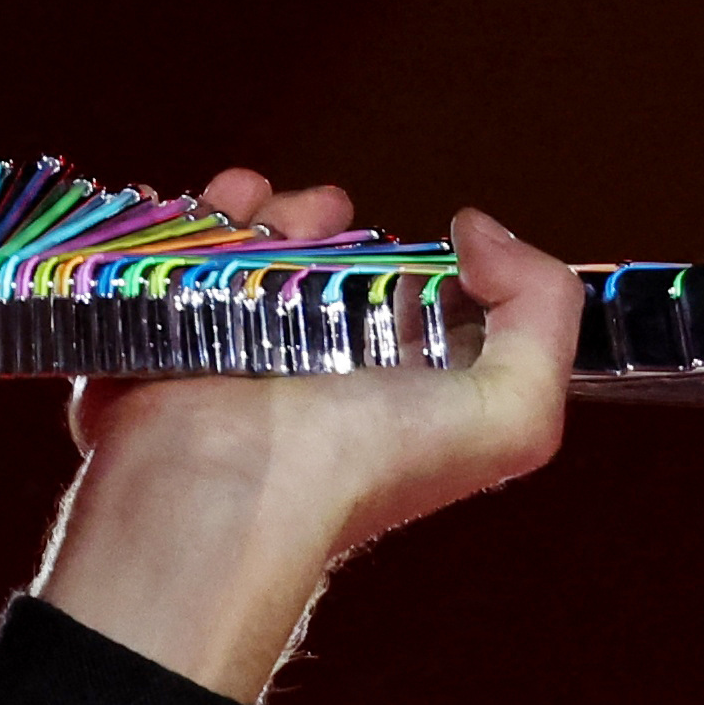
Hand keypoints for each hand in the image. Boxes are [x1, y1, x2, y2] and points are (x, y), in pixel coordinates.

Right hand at [33, 174, 583, 704]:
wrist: (226, 493)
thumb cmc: (368, 465)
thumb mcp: (514, 414)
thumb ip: (542, 313)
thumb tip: (479, 231)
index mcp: (397, 389)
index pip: (411, 300)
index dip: (417, 255)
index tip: (415, 238)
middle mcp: (316, 371)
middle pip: (321, 264)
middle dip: (323, 219)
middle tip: (324, 222)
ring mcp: (232, 351)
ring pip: (246, 249)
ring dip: (262, 211)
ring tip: (264, 213)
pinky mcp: (161, 334)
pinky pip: (172, 255)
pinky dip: (191, 220)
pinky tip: (217, 210)